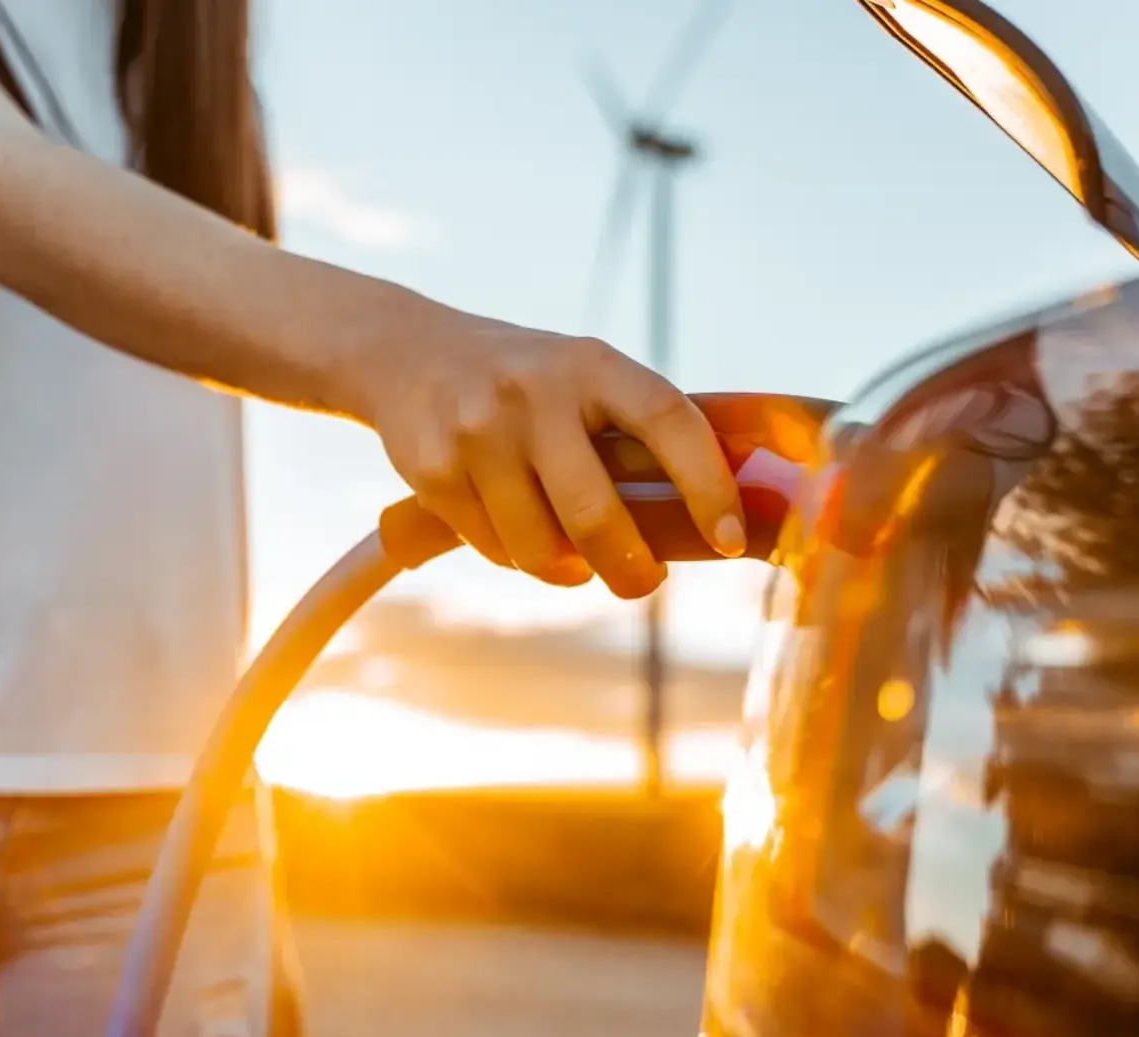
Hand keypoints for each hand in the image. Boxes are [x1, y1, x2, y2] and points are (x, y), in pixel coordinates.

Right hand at [334, 306, 746, 598]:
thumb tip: (717, 520)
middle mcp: (534, 392)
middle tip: (643, 582)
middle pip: (594, 513)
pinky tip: (514, 529)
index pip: (668, 421)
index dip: (707, 485)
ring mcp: (479, 431)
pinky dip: (515, 557)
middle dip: (630, 569)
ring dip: (568, 571)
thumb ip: (637, 431)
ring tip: (574, 562)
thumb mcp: (584, 376)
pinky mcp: (434, 470)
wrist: (408, 352)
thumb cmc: (527, 382)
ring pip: (540, 548)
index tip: (730, 537)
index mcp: (593, 365)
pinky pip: (493, 549)